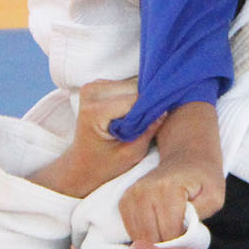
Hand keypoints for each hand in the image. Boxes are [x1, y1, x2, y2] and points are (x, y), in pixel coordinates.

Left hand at [30, 78, 152, 197]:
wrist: (82, 165)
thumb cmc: (105, 164)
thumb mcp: (131, 153)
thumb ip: (148, 129)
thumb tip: (166, 108)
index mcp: (94, 111)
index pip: (135, 100)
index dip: (151, 109)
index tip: (159, 121)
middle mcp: (91, 93)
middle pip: (134, 87)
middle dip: (146, 103)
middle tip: (148, 123)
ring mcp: (93, 86)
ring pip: (133, 83)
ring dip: (141, 100)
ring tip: (137, 121)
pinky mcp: (98, 84)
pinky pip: (127, 84)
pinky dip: (135, 97)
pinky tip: (132, 113)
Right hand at [118, 101, 224, 241]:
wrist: (187, 158)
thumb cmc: (204, 179)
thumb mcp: (214, 197)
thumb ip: (199, 217)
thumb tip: (179, 235)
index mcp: (169, 188)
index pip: (170, 232)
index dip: (182, 242)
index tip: (190, 236)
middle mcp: (146, 190)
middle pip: (152, 237)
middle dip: (167, 245)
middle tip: (180, 237)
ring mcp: (132, 194)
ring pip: (139, 236)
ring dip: (154, 241)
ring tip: (169, 232)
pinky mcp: (124, 200)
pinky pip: (130, 230)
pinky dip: (143, 235)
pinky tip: (157, 228)